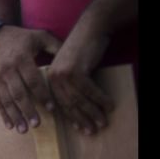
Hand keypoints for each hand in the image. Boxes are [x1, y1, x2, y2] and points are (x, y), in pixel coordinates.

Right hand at [0, 25, 62, 132]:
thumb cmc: (20, 38)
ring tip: (23, 129)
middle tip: (37, 124)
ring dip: (15, 116)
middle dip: (28, 110)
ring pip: (7, 100)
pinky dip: (3, 114)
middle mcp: (8, 70)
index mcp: (21, 59)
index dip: (42, 95)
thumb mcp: (39, 36)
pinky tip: (9, 125)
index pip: (33, 81)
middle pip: (19, 94)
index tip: (51, 108)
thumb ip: (55, 46)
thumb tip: (71, 59)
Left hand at [46, 16, 113, 134]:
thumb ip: (70, 83)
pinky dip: (101, 100)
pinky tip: (109, 106)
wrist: (90, 27)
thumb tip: (78, 104)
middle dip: (82, 119)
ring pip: (79, 100)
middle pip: (68, 105)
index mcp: (50, 78)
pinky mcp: (76, 71)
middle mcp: (53, 78)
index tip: (80, 128)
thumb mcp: (72, 66)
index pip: (59, 103)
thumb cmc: (83, 47)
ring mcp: (63, 75)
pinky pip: (90, 91)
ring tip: (102, 122)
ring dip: (93, 113)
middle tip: (92, 131)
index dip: (72, 117)